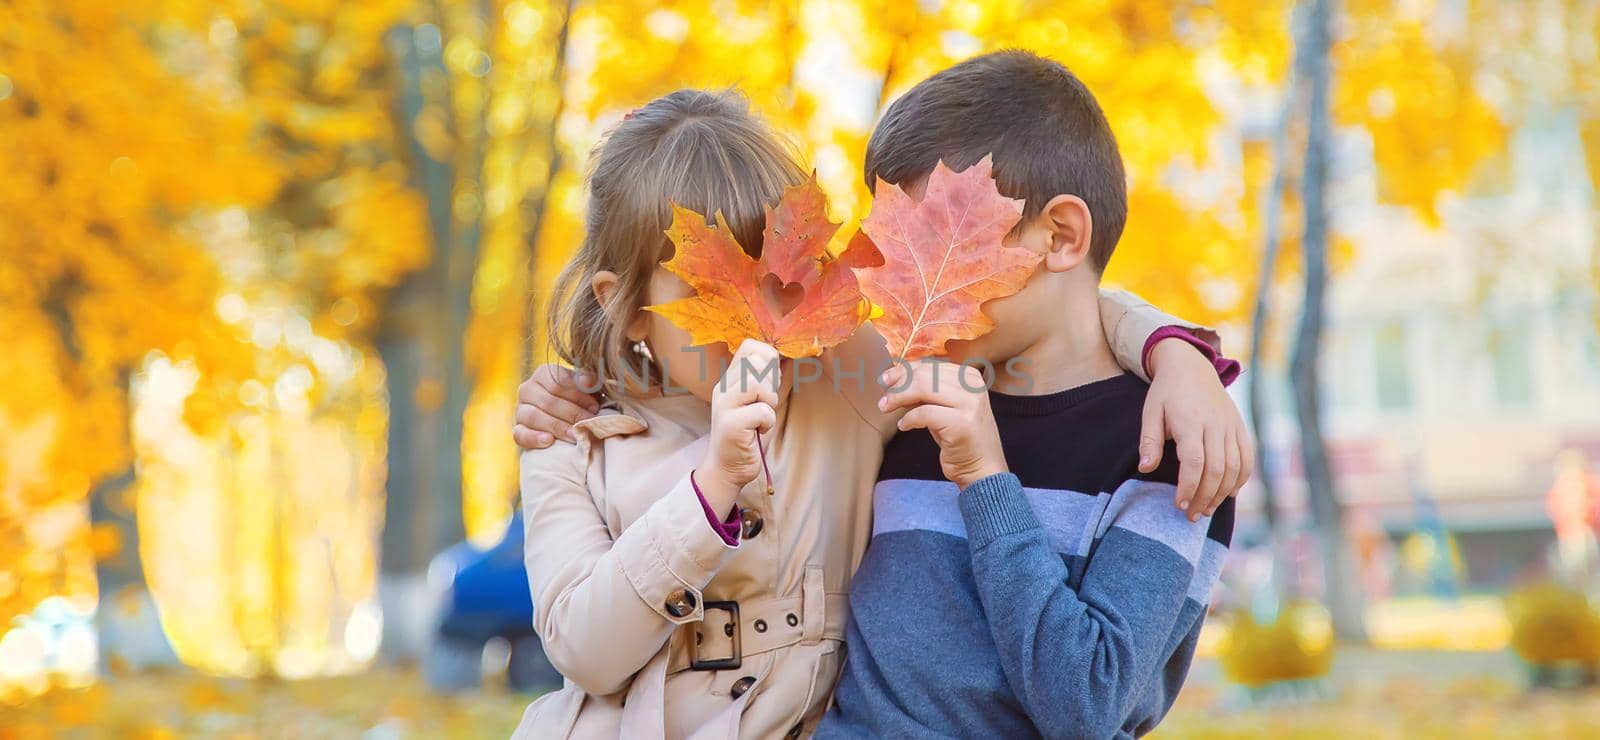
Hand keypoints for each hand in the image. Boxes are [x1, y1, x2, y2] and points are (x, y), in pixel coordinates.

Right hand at [513, 364, 600, 448]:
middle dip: (572, 413)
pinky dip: (534, 438)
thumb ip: (588, 382)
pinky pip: (520, 434)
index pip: (558, 382)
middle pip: (548, 401)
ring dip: (557, 427)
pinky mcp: (517, 430)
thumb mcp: (585, 388)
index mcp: (543, 374)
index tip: (595, 407)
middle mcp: (527, 389)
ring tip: (575, 435)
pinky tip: (549, 441)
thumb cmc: (578, 400)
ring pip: (534, 416)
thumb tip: (589, 381)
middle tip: (589, 423)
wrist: (564, 420)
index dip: (578, 396)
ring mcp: (519, 410)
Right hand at [697, 340, 781, 513]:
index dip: (768, 359)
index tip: (770, 382)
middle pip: (758, 361)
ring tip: (761, 417)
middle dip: (772, 382)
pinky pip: (763, 411)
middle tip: (765, 404)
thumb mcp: (761, 404)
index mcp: (731, 380)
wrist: (727, 469)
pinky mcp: (731, 423)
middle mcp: (724, 387)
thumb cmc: (748, 436)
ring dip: (770, 402)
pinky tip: (757, 431)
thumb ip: (771, 382)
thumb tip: (789, 359)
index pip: (750, 347)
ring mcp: (725, 404)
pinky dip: (768, 422)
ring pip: (760, 383)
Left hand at [878, 361, 1006, 488]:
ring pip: (923, 388)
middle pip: (924, 374)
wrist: (982, 468)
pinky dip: (909, 419)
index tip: (886, 379)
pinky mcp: (962, 424)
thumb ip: (926, 391)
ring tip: (886, 407)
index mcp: (969, 377)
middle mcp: (972, 386)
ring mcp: (969, 404)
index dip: (904, 371)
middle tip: (883, 398)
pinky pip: (924, 413)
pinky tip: (904, 426)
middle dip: (898, 384)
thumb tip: (895, 379)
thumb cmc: (959, 437)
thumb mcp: (943, 407)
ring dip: (898, 397)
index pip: (930, 365)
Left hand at [1141, 339, 1253, 520]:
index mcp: (1190, 420)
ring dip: (1222, 493)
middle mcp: (1215, 424)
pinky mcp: (1240, 427)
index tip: (1179, 504)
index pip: (1194, 461)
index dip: (1189, 487)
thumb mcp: (1150, 411)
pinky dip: (1241, 478)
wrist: (1191, 366)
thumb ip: (1149, 441)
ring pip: (1234, 467)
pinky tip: (1228, 494)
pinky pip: (1247, 457)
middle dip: (1205, 497)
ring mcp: (1231, 425)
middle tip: (1192, 516)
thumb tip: (1145, 469)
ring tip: (1207, 510)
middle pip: (1216, 469)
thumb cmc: (1166, 392)